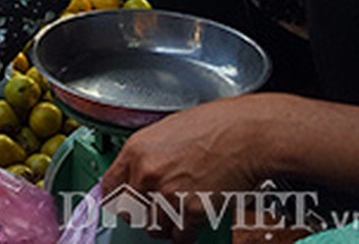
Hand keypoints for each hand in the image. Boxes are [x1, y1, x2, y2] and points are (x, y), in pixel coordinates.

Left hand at [102, 94, 281, 239]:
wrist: (249, 134)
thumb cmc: (218, 125)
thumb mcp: (168, 130)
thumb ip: (149, 154)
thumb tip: (139, 173)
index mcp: (136, 149)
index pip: (109, 186)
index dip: (116, 197)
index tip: (122, 203)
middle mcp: (146, 173)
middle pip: (129, 212)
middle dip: (143, 213)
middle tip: (158, 208)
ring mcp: (167, 194)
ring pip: (154, 228)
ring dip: (166, 224)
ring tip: (182, 210)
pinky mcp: (191, 212)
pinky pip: (180, 237)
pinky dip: (187, 234)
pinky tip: (196, 218)